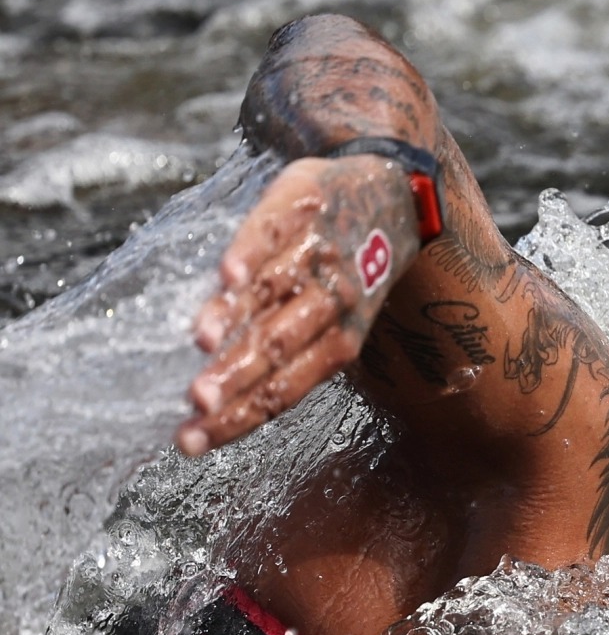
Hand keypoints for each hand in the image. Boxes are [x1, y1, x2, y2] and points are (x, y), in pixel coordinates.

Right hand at [179, 155, 417, 454]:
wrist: (393, 192)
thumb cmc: (349, 271)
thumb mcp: (336, 319)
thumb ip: (284, 350)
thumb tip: (215, 398)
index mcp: (342, 338)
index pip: (285, 389)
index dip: (239, 416)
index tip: (190, 442)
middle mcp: (335, 299)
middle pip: (280, 345)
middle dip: (237, 375)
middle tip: (197, 401)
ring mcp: (320, 251)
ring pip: (276, 290)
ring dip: (238, 316)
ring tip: (203, 341)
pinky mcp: (305, 204)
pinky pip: (275, 232)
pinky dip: (253, 251)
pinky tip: (229, 274)